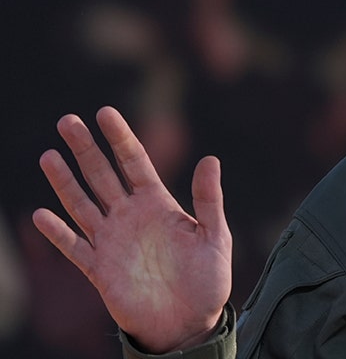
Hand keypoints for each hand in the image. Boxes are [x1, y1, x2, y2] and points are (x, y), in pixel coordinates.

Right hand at [32, 107, 232, 351]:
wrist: (189, 323)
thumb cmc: (207, 279)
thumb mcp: (214, 236)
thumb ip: (209, 199)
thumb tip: (210, 159)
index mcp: (158, 204)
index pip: (134, 162)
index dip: (120, 137)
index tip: (105, 112)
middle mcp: (131, 217)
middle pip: (102, 175)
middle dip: (85, 148)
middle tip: (67, 121)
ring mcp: (112, 242)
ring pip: (82, 205)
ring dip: (65, 182)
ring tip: (48, 156)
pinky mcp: (99, 270)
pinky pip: (74, 248)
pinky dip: (57, 233)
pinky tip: (41, 215)